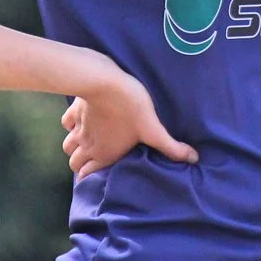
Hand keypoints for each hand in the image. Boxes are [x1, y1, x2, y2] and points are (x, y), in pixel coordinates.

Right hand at [60, 66, 196, 179]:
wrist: (104, 82)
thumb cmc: (131, 107)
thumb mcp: (154, 129)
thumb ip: (171, 147)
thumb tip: (194, 159)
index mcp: (104, 154)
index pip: (88, 175)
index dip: (88, 178)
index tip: (93, 178)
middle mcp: (88, 145)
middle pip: (74, 163)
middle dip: (80, 164)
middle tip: (91, 161)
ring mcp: (78, 128)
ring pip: (67, 146)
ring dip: (74, 147)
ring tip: (85, 144)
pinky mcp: (75, 111)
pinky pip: (66, 123)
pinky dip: (71, 125)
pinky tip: (80, 121)